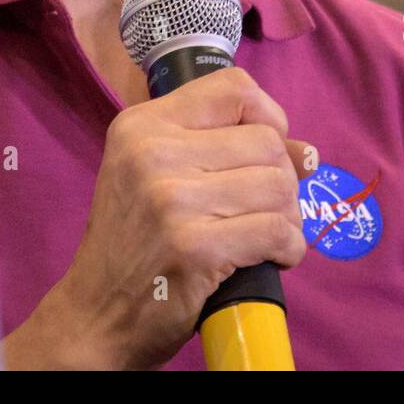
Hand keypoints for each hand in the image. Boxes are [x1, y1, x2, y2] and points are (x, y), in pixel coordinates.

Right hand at [0, 68, 311, 369]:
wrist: (96, 315)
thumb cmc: (136, 242)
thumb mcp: (158, 175)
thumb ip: (227, 149)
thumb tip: (308, 153)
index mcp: (142, 125)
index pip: (236, 88)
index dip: (267, 118)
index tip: (262, 153)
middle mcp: (153, 152)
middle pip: (266, 141)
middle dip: (281, 178)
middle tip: (263, 208)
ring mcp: (172, 200)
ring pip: (278, 185)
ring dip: (288, 216)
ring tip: (266, 233)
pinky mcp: (195, 247)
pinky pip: (276, 231)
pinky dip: (289, 247)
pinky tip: (272, 256)